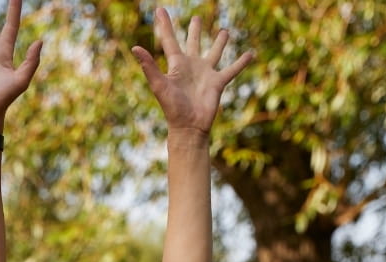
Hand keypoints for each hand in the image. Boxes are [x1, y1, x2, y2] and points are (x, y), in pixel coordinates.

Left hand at [132, 8, 252, 134]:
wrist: (189, 127)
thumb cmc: (172, 108)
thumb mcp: (159, 85)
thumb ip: (149, 66)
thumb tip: (135, 47)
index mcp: (176, 65)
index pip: (169, 40)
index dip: (164, 25)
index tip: (160, 10)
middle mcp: (192, 66)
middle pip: (193, 43)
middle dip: (194, 31)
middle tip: (195, 18)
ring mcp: (206, 74)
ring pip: (214, 53)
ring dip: (220, 42)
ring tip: (225, 31)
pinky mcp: (218, 83)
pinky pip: (232, 69)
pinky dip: (242, 62)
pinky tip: (251, 54)